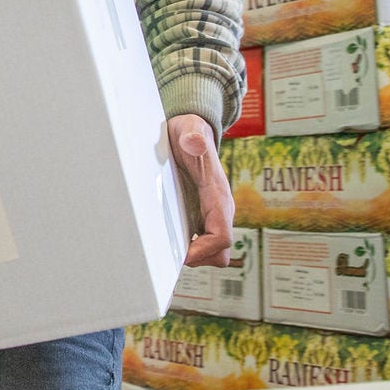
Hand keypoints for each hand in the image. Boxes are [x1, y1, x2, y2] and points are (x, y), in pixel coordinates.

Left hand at [169, 113, 233, 266]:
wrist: (193, 131)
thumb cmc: (190, 132)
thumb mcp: (189, 130)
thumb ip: (193, 136)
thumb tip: (195, 143)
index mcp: (219, 196)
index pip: (222, 236)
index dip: (204, 251)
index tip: (181, 254)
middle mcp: (220, 210)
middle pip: (221, 252)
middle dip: (199, 259)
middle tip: (170, 252)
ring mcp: (212, 215)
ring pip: (214, 252)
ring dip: (194, 255)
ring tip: (166, 247)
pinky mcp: (202, 216)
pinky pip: (203, 243)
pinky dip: (189, 248)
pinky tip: (167, 238)